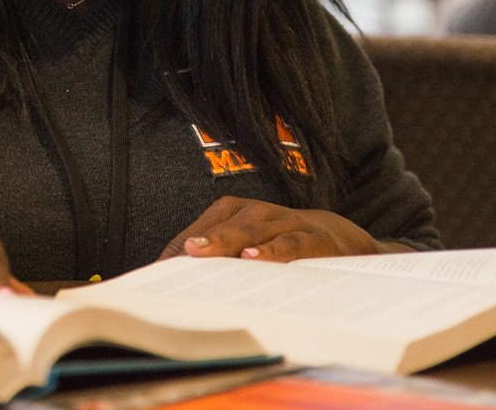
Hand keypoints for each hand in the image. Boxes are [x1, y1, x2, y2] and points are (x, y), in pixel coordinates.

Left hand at [159, 197, 392, 262]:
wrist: (336, 236)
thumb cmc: (277, 242)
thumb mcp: (244, 247)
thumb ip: (213, 262)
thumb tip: (170, 283)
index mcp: (232, 211)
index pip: (199, 232)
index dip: (179, 251)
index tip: (159, 273)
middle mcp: (255, 212)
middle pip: (222, 228)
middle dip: (200, 243)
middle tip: (180, 255)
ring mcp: (283, 222)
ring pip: (252, 231)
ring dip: (228, 242)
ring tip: (205, 253)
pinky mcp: (311, 238)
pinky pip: (289, 244)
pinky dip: (271, 251)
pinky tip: (254, 260)